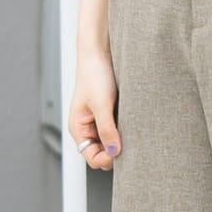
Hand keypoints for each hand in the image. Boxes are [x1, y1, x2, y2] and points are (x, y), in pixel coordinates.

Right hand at [68, 46, 120, 169]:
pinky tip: (133, 124)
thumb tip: (114, 152)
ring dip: (122, 141)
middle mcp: (88, 128)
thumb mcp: (101, 104)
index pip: (92, 157)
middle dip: (116, 151)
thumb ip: (107, 129)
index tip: (122, 151)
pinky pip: (119, 131)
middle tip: (131, 142)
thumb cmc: (94, 74)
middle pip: (103, 153)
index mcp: (78, 129)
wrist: (100, 53)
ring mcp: (100, 122)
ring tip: (132, 131)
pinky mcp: (111, 115)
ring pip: (112, 143)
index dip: (106, 159)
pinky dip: (126, 131)